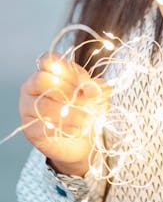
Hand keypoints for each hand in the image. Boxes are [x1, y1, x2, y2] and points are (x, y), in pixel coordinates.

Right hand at [19, 53, 110, 176]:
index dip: (68, 70)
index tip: (85, 82)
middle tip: (87, 102)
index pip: (49, 60)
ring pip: (43, 104)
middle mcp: (32, 87)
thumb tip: (96, 89)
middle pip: (42, 80)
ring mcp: (27, 108)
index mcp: (48, 71)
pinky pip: (43, 126)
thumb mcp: (95, 94)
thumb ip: (96, 88)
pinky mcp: (29, 129)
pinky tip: (77, 131)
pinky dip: (64, 128)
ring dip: (70, 113)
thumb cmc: (85, 109)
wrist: (80, 141)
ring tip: (87, 120)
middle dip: (68, 91)